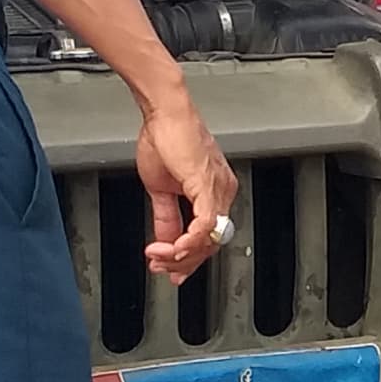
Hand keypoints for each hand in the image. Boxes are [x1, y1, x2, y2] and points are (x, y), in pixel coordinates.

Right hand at [136, 98, 236, 284]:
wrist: (164, 113)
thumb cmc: (165, 137)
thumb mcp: (160, 188)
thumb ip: (165, 217)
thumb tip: (164, 240)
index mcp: (213, 192)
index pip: (208, 237)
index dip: (187, 258)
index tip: (167, 268)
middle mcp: (222, 191)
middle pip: (210, 243)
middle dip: (182, 262)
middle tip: (160, 268)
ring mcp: (218, 189)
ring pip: (209, 239)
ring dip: (180, 255)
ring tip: (158, 257)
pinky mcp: (208, 186)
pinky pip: (205, 225)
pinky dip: (188, 242)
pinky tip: (172, 248)